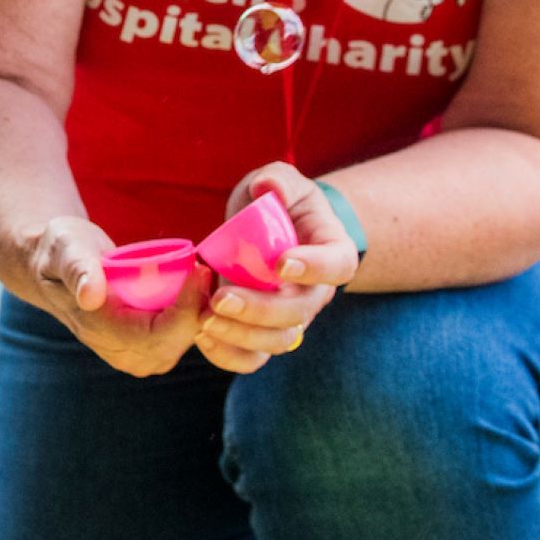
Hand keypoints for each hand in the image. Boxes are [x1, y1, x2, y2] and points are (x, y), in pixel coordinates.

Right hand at [16, 215, 196, 379]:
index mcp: (98, 329)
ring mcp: (128, 354)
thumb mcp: (65, 248)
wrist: (52, 268)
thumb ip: (77, 268)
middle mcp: (114, 349)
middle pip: (172, 345)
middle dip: (197, 311)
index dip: (184, 309)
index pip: (155, 335)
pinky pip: (175, 341)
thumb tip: (90, 296)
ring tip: (200, 280)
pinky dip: (190, 319)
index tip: (198, 270)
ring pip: (178, 346)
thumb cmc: (62, 251)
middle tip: (204, 271)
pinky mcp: (140, 348)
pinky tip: (192, 292)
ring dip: (196, 316)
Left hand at [190, 163, 360, 374]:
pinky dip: (228, 356)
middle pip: (300, 312)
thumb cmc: (278, 202)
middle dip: (260, 310)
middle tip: (222, 297)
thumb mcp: (280, 181)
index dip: (314, 268)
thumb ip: (278, 180)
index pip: (337, 266)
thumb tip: (268, 188)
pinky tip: (202, 338)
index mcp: (332, 252)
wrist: (265, 230)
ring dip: (241, 336)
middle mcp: (315, 292)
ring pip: (277, 341)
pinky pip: (253, 358)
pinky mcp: (262, 332)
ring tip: (206, 319)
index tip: (281, 263)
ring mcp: (290, 317)